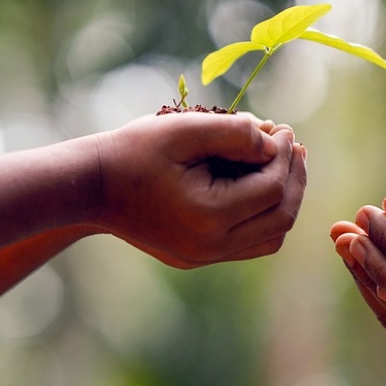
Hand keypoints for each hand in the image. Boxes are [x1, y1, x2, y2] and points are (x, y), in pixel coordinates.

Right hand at [95, 111, 306, 267]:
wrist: (91, 186)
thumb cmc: (135, 151)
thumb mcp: (184, 129)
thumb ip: (235, 132)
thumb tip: (275, 141)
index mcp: (209, 217)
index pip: (272, 188)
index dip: (284, 156)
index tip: (283, 128)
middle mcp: (211, 246)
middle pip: (280, 218)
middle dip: (293, 178)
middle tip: (294, 146)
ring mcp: (205, 257)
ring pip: (270, 237)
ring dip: (284, 200)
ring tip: (285, 164)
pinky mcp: (198, 257)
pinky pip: (248, 244)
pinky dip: (264, 216)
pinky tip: (262, 185)